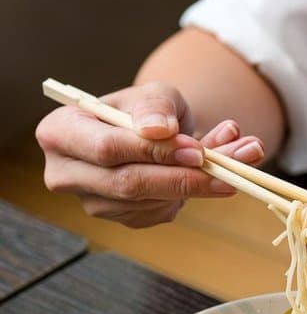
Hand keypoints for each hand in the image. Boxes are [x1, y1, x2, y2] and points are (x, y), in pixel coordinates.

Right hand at [35, 81, 264, 227]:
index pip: (106, 149)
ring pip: (151, 202)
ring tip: (240, 158)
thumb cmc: (145, 110)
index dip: (153, 152)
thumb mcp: (153, 94)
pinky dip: (195, 195)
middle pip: (128, 184)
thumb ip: (155, 106)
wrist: (154, 135)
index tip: (198, 151)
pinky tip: (216, 175)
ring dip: (201, 185)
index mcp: (60, 132)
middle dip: (184, 178)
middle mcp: (67, 174)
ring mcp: (94, 203)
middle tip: (229, 171)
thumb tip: (160, 130)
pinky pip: (162, 213)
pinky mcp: (124, 219)